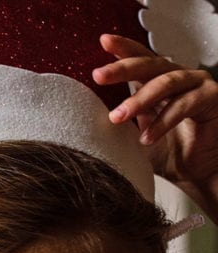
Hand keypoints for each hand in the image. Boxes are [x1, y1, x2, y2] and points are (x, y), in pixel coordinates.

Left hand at [93, 33, 217, 213]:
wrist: (198, 173)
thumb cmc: (168, 153)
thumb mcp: (135, 136)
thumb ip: (119, 124)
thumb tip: (84, 121)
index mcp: (158, 82)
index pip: (140, 60)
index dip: (123, 49)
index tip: (103, 42)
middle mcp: (179, 78)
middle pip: (150, 65)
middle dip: (123, 68)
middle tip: (99, 76)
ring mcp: (197, 86)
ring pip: (166, 83)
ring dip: (140, 99)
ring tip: (118, 116)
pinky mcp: (212, 99)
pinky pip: (185, 105)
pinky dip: (164, 121)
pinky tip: (147, 137)